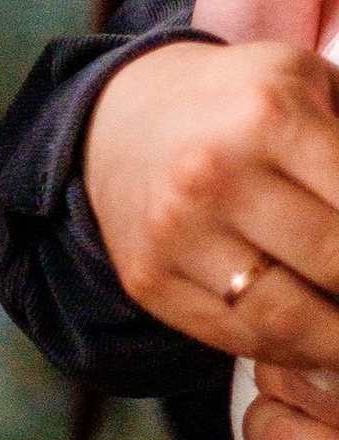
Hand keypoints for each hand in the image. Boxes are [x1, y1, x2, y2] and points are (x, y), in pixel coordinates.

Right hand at [79, 37, 338, 368]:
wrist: (121, 120)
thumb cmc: (244, 105)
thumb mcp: (313, 88)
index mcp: (269, 114)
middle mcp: (214, 173)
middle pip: (336, 267)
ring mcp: (174, 233)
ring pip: (288, 321)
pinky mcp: (149, 279)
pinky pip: (237, 338)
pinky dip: (290, 351)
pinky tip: (316, 341)